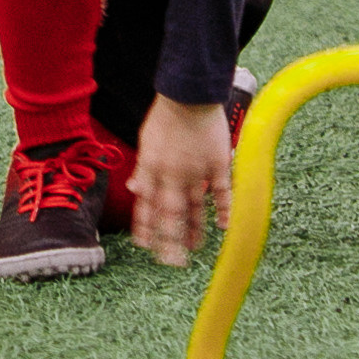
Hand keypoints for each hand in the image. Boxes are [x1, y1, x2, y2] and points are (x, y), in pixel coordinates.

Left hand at [130, 96, 232, 267]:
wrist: (189, 95)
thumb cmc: (166, 117)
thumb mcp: (146, 143)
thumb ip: (143, 170)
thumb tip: (135, 190)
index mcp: (153, 170)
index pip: (147, 206)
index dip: (146, 227)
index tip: (146, 247)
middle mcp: (172, 175)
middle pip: (170, 214)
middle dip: (170, 240)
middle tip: (172, 262)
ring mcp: (196, 171)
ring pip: (194, 207)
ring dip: (194, 229)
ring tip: (194, 248)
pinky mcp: (217, 164)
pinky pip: (221, 192)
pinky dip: (223, 209)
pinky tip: (224, 227)